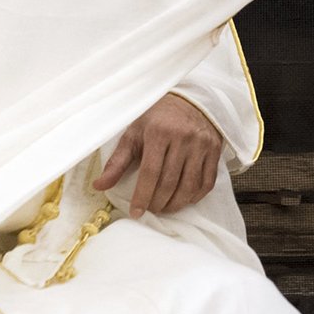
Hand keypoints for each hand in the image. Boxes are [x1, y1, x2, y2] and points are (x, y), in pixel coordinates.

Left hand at [93, 93, 222, 218]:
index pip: (150, 172)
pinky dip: (195, 196)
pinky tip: (184, 200)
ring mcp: (202, 144)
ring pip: (189, 185)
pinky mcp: (214, 150)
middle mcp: (183, 137)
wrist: (188, 101)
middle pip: (170, 182)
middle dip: (158, 203)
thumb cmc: (157, 119)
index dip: (142, 196)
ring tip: (165, 208)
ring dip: (176, 203)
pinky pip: (207, 181)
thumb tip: (99, 186)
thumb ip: (117, 162)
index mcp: (159, 132)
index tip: (136, 212)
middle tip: (150, 210)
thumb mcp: (134, 134)